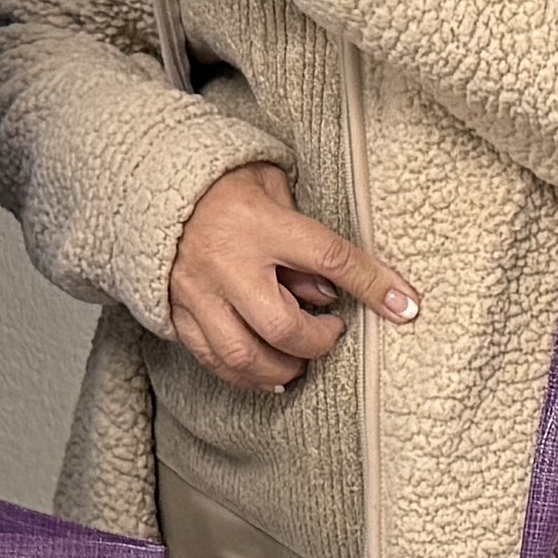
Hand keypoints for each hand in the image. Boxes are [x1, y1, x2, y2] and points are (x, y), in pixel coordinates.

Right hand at [163, 164, 418, 393]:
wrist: (153, 181)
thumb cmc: (224, 184)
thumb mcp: (274, 186)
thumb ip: (304, 236)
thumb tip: (329, 293)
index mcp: (258, 223)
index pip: (329, 258)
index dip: (372, 285)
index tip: (404, 306)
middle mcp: (225, 263)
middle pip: (281, 327)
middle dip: (316, 342)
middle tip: (331, 333)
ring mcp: (196, 292)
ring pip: (243, 355)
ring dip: (282, 368)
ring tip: (300, 359)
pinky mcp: (177, 311)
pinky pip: (211, 360)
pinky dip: (244, 375)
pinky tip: (267, 372)